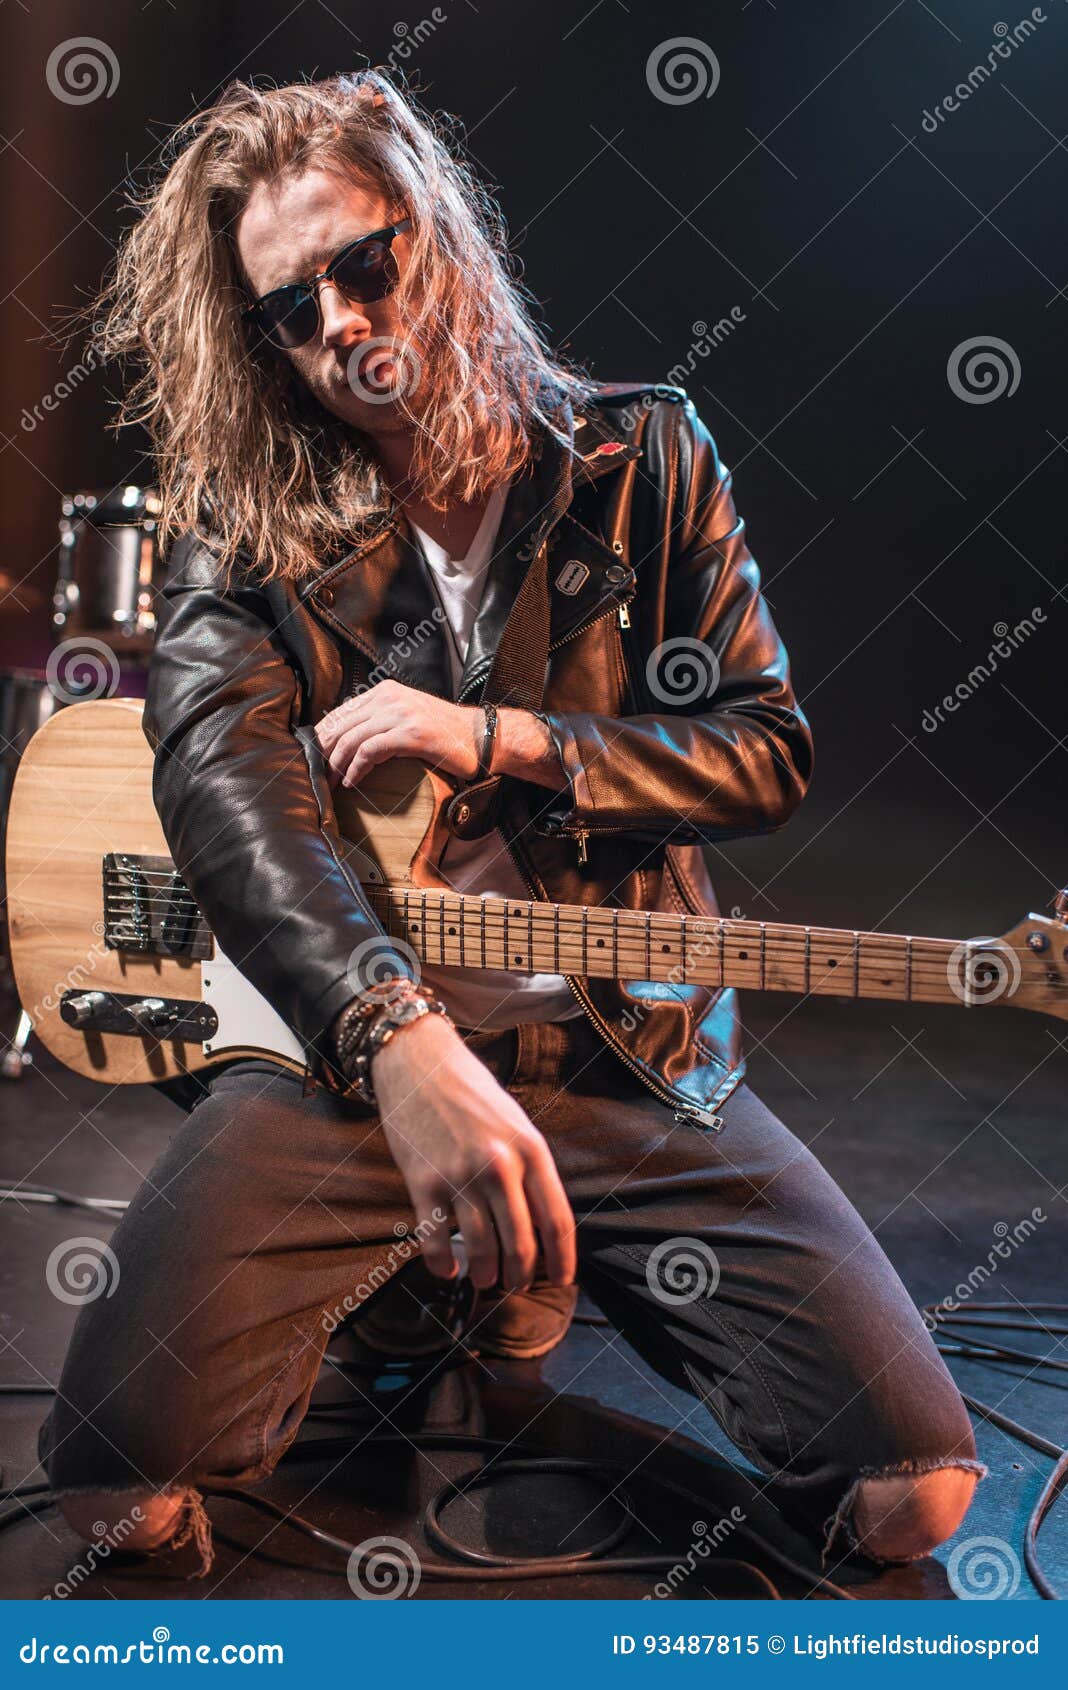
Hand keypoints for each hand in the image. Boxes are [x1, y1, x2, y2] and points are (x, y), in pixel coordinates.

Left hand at [314, 680, 479, 787]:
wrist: (481, 737)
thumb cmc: (446, 734)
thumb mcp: (409, 717)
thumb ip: (382, 720)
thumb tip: (349, 738)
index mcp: (386, 691)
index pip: (341, 712)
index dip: (324, 737)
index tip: (317, 759)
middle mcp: (390, 698)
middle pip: (341, 725)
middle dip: (325, 753)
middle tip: (319, 775)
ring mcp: (401, 714)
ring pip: (351, 739)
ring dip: (336, 765)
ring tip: (332, 783)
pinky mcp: (410, 734)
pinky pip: (369, 752)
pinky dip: (355, 769)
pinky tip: (352, 782)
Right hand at [371, 1013, 575, 1292]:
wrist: (419, 1062)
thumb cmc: (472, 1094)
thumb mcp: (516, 1124)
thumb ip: (530, 1169)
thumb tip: (541, 1224)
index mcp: (531, 1150)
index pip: (557, 1219)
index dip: (563, 1259)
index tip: (562, 1281)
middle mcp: (499, 1166)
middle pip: (521, 1243)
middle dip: (521, 1275)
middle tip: (516, 1285)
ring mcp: (460, 1176)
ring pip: (482, 1249)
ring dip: (485, 1275)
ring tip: (485, 1280)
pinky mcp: (424, 1182)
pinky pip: (435, 1241)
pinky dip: (442, 1264)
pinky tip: (448, 1269)